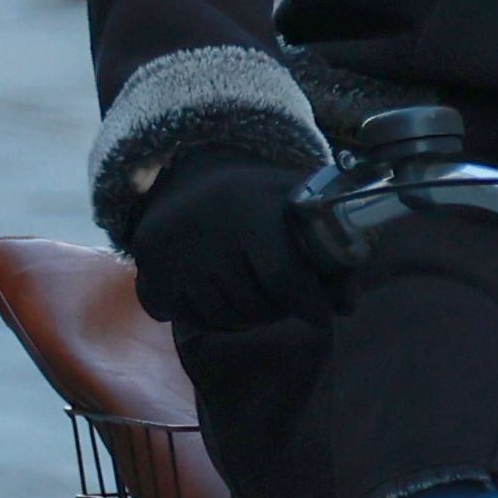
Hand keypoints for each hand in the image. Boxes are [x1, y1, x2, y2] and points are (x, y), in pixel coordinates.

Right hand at [124, 157, 355, 334]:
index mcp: (249, 207)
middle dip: (279, 310)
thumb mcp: (296, 202)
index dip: (310, 303)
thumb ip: (332, 245)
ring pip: (225, 318)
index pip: (283, 274)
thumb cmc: (255, 198)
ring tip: (253, 292)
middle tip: (285, 299)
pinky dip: (210, 317)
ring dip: (246, 317)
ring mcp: (173, 255)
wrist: (185, 178)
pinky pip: (189, 319)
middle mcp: (207, 230)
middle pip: (256, 304)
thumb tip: (347, 304)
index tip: (324, 316)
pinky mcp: (150, 274)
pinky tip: (218, 292)